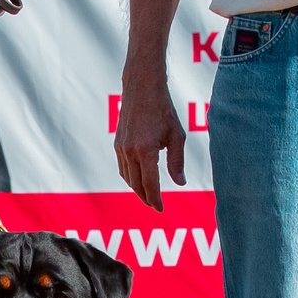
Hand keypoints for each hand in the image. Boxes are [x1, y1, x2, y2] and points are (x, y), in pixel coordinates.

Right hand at [113, 74, 185, 211]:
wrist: (142, 87)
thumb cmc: (163, 109)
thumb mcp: (177, 135)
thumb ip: (177, 161)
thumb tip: (180, 183)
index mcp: (146, 150)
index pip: (150, 184)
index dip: (156, 199)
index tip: (161, 209)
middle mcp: (129, 151)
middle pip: (136, 185)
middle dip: (146, 197)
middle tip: (156, 205)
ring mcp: (121, 147)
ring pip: (127, 178)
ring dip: (137, 189)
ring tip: (149, 195)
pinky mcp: (117, 143)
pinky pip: (122, 167)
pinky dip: (130, 177)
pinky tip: (139, 179)